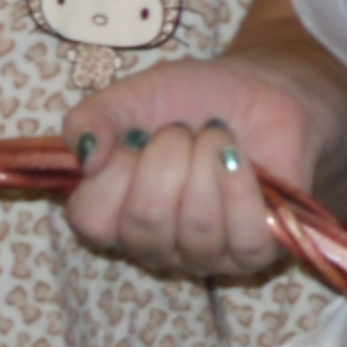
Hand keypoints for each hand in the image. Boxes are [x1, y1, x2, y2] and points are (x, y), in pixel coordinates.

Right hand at [63, 55, 336, 277]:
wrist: (261, 91)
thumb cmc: (191, 100)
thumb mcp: (130, 97)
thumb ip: (91, 119)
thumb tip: (85, 156)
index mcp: (115, 213)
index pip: (89, 220)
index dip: (111, 173)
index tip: (135, 137)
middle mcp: (156, 245)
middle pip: (144, 223)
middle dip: (167, 158)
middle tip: (184, 131)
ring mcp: (206, 255)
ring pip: (196, 229)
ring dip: (207, 164)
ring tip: (217, 137)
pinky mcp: (256, 253)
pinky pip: (242, 237)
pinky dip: (240, 188)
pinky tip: (241, 160)